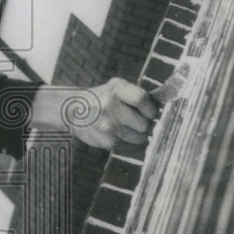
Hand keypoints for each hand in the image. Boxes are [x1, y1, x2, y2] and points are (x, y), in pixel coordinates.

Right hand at [29, 78, 156, 149]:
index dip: (151, 108)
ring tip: (130, 128)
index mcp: (115, 90)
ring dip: (140, 135)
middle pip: (144, 123)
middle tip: (139, 121)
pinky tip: (122, 134)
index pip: (142, 100)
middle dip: (146, 124)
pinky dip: (131, 142)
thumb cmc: (101, 98)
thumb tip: (161, 110)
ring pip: (140, 138)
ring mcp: (108, 127)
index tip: (151, 112)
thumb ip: (136, 94)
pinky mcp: (107, 142)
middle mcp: (110, 108)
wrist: (72, 111)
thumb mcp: (115, 87)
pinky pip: (131, 147)